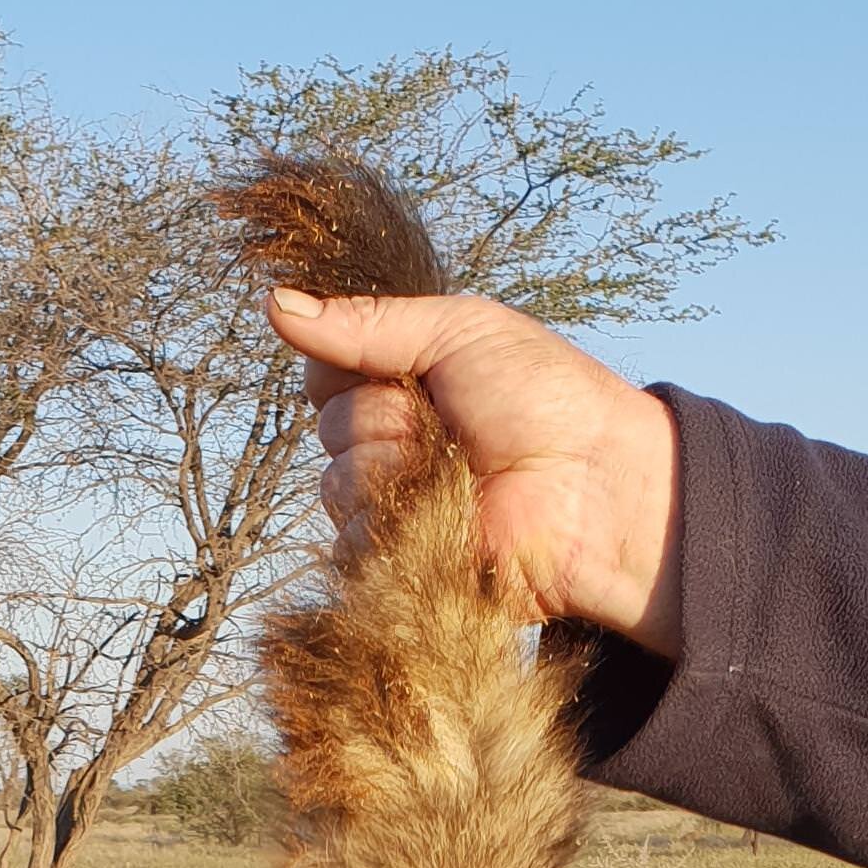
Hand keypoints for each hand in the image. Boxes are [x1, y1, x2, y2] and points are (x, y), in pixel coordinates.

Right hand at [267, 286, 681, 657]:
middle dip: (382, 419)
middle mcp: (390, 442)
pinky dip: (389, 531)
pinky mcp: (401, 562)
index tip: (405, 368)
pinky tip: (442, 518)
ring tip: (458, 473)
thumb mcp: (457, 331)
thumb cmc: (545, 398)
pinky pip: (350, 547)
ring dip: (391, 474)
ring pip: (336, 487)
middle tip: (449, 423)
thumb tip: (274, 305)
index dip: (348, 368)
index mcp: (401, 382)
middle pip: (327, 427)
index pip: (323, 372)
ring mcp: (394, 504)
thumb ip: (367, 322)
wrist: (593, 486)